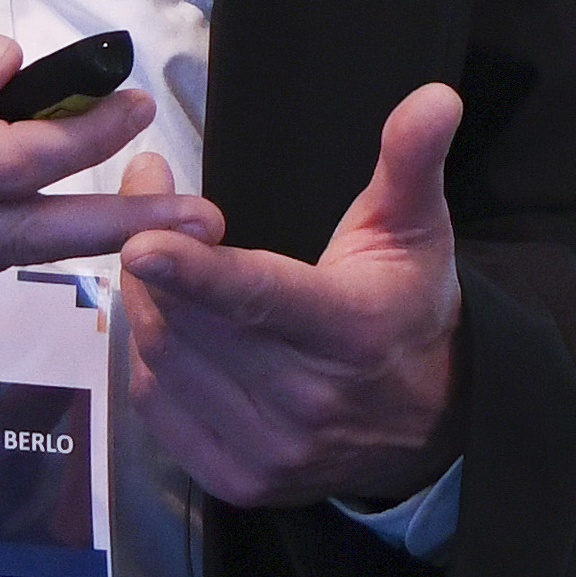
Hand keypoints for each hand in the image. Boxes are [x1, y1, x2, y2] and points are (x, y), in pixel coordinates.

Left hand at [118, 82, 464, 512]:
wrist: (427, 424)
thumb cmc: (408, 305)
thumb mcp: (416, 227)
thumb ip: (411, 161)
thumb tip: (436, 96)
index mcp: (350, 329)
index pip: (261, 297)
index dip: (196, 271)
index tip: (139, 241)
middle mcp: (306, 401)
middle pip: (193, 322)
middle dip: (153, 254)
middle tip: (144, 191)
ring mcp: (268, 450)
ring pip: (165, 361)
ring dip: (146, 300)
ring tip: (155, 256)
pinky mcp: (236, 480)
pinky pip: (157, 406)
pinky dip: (151, 355)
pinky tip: (170, 321)